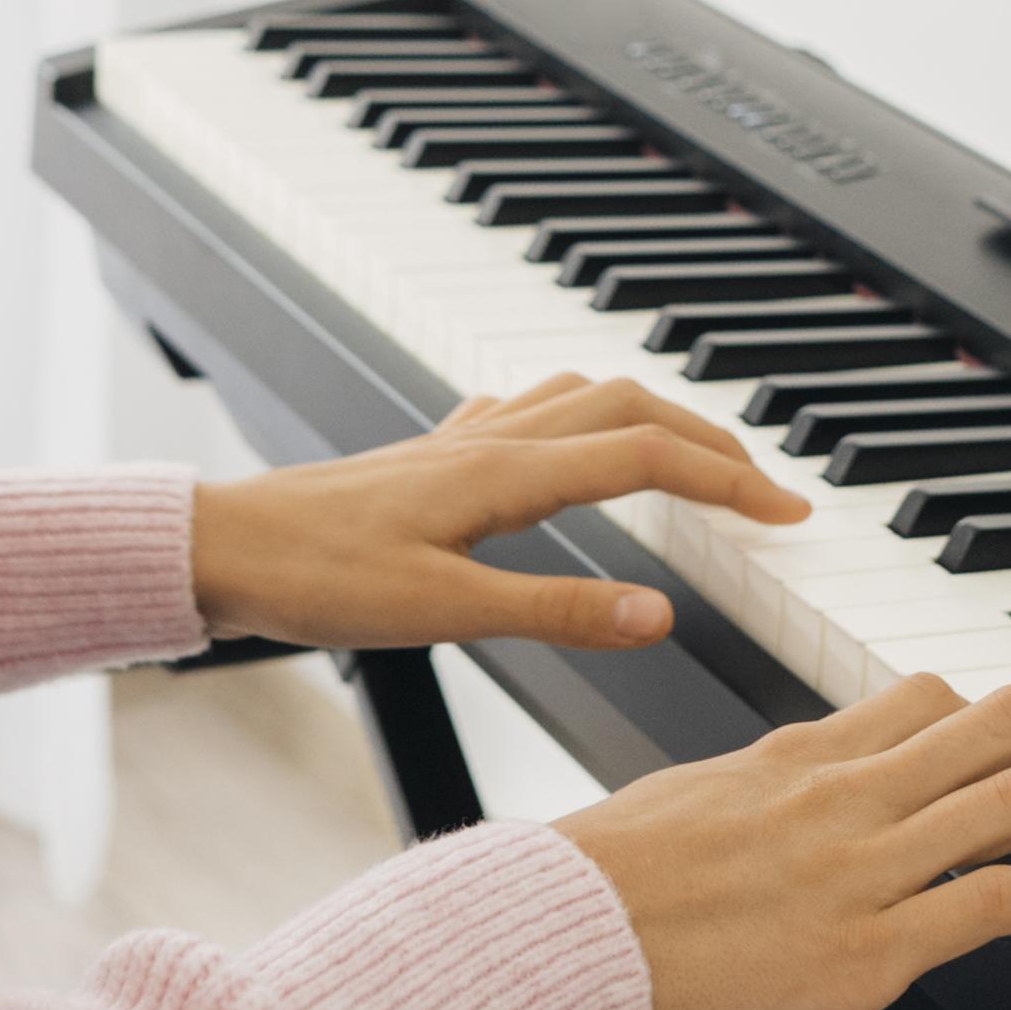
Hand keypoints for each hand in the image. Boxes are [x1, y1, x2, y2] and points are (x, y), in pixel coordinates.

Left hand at [189, 374, 808, 650]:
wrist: (222, 548)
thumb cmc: (315, 580)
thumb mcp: (445, 612)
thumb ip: (558, 610)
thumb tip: (659, 613)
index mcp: (507, 473)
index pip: (648, 457)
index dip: (729, 482)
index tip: (788, 512)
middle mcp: (492, 441)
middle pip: (631, 408)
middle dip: (710, 440)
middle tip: (764, 488)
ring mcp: (461, 442)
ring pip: (582, 397)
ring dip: (652, 418)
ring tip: (693, 458)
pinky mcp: (432, 456)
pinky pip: (526, 410)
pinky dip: (578, 417)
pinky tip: (567, 442)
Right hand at [552, 675, 1010, 1009]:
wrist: (559, 945)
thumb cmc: (605, 886)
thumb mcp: (692, 801)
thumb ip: (766, 793)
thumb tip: (801, 794)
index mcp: (795, 756)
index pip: (928, 698)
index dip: (999, 720)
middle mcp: (839, 796)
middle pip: (998, 723)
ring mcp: (859, 871)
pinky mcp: (867, 951)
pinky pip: (1001, 900)